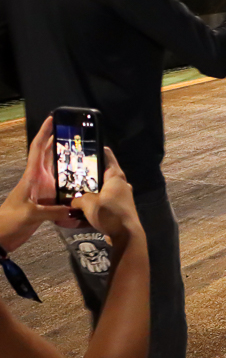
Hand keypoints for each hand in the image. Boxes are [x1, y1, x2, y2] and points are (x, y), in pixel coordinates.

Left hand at [0, 118, 75, 250]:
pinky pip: (62, 187)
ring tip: (85, 153)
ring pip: (57, 170)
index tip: (53, 119)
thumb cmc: (11, 220)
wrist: (1, 238)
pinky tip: (85, 181)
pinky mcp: (47, 201)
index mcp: (32, 176)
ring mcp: (43, 190)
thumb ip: (54, 210)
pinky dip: (72, 182)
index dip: (44, 132)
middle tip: (77, 134)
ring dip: (68, 161)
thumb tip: (76, 208)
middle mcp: (38, 179)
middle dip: (60, 142)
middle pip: (48, 155)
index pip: (37, 149)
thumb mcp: (32, 215)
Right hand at [70, 148, 139, 242]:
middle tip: (78, 172)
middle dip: (92, 175)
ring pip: (105, 190)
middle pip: (106, 175)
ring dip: (93, 191)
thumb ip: (79, 199)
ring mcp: (123, 198)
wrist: (126, 235)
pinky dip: (96, 203)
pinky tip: (84, 208)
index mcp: (116, 178)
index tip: (94, 146)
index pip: (109, 159)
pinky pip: (106, 202)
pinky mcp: (121, 209)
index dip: (101, 152)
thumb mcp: (88, 204)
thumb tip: (75, 201)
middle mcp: (122, 185)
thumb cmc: (109, 214)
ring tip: (78, 190)